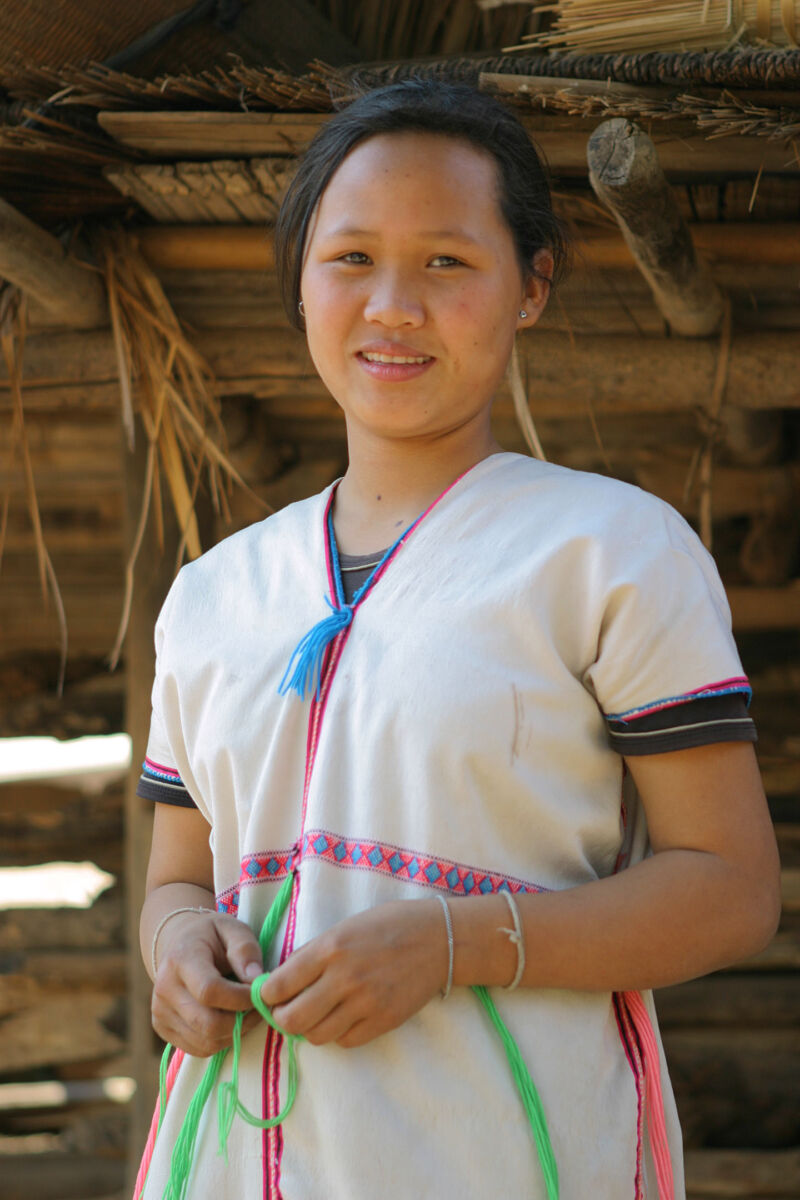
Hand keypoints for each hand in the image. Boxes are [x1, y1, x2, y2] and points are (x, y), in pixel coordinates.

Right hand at [151, 910, 264, 1056]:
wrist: (180, 943)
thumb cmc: (212, 936)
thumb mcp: (233, 929)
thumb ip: (246, 950)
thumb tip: (257, 980)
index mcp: (180, 959)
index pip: (209, 990)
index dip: (240, 998)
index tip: (261, 993)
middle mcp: (164, 989)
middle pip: (207, 1023)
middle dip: (242, 1021)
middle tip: (260, 1008)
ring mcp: (160, 1012)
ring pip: (205, 1041)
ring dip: (234, 1032)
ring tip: (247, 1012)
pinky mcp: (162, 1029)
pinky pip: (198, 1048)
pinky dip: (221, 1040)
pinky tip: (230, 1019)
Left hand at [258, 899, 446, 1048]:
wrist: (438, 939)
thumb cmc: (389, 925)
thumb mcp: (345, 927)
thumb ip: (313, 954)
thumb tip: (281, 979)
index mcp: (329, 948)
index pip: (277, 986)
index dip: (267, 995)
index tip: (270, 994)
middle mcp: (343, 978)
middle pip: (291, 1020)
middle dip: (283, 1018)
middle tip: (288, 1010)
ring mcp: (364, 1003)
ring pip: (316, 1036)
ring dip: (310, 1028)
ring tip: (318, 1013)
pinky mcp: (383, 1021)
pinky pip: (345, 1041)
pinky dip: (338, 1033)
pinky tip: (343, 1017)